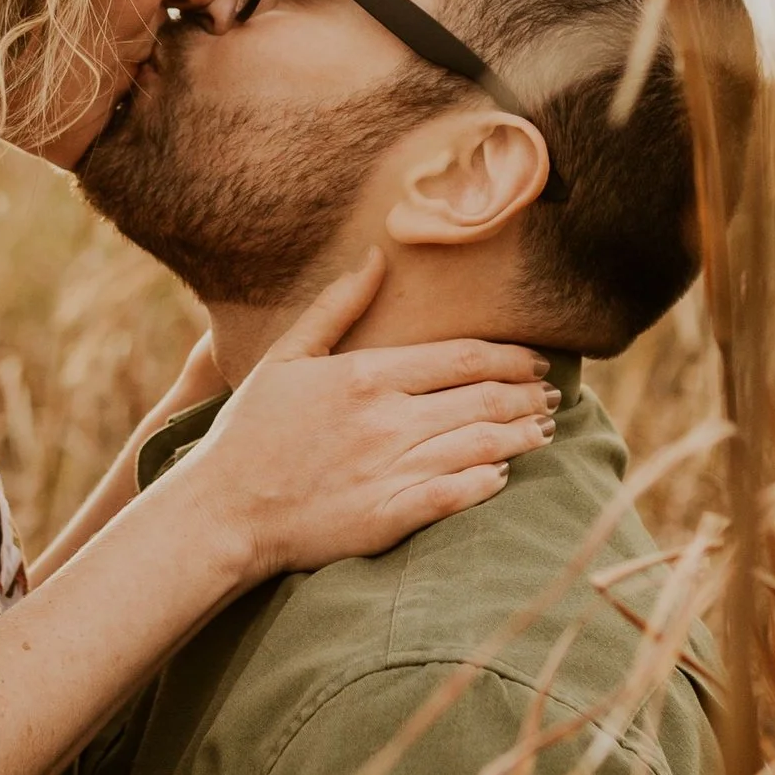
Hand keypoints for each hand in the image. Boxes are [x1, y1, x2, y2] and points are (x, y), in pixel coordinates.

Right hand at [178, 253, 555, 579]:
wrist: (222, 511)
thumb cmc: (249, 434)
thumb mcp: (286, 358)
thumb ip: (336, 307)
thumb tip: (376, 256)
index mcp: (366, 375)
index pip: (463, 357)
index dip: (510, 357)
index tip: (536, 360)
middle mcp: (387, 420)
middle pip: (484, 400)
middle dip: (527, 396)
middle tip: (552, 396)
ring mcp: (390, 470)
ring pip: (482, 445)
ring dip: (522, 437)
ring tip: (543, 432)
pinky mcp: (389, 518)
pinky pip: (459, 495)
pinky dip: (489, 482)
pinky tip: (503, 476)